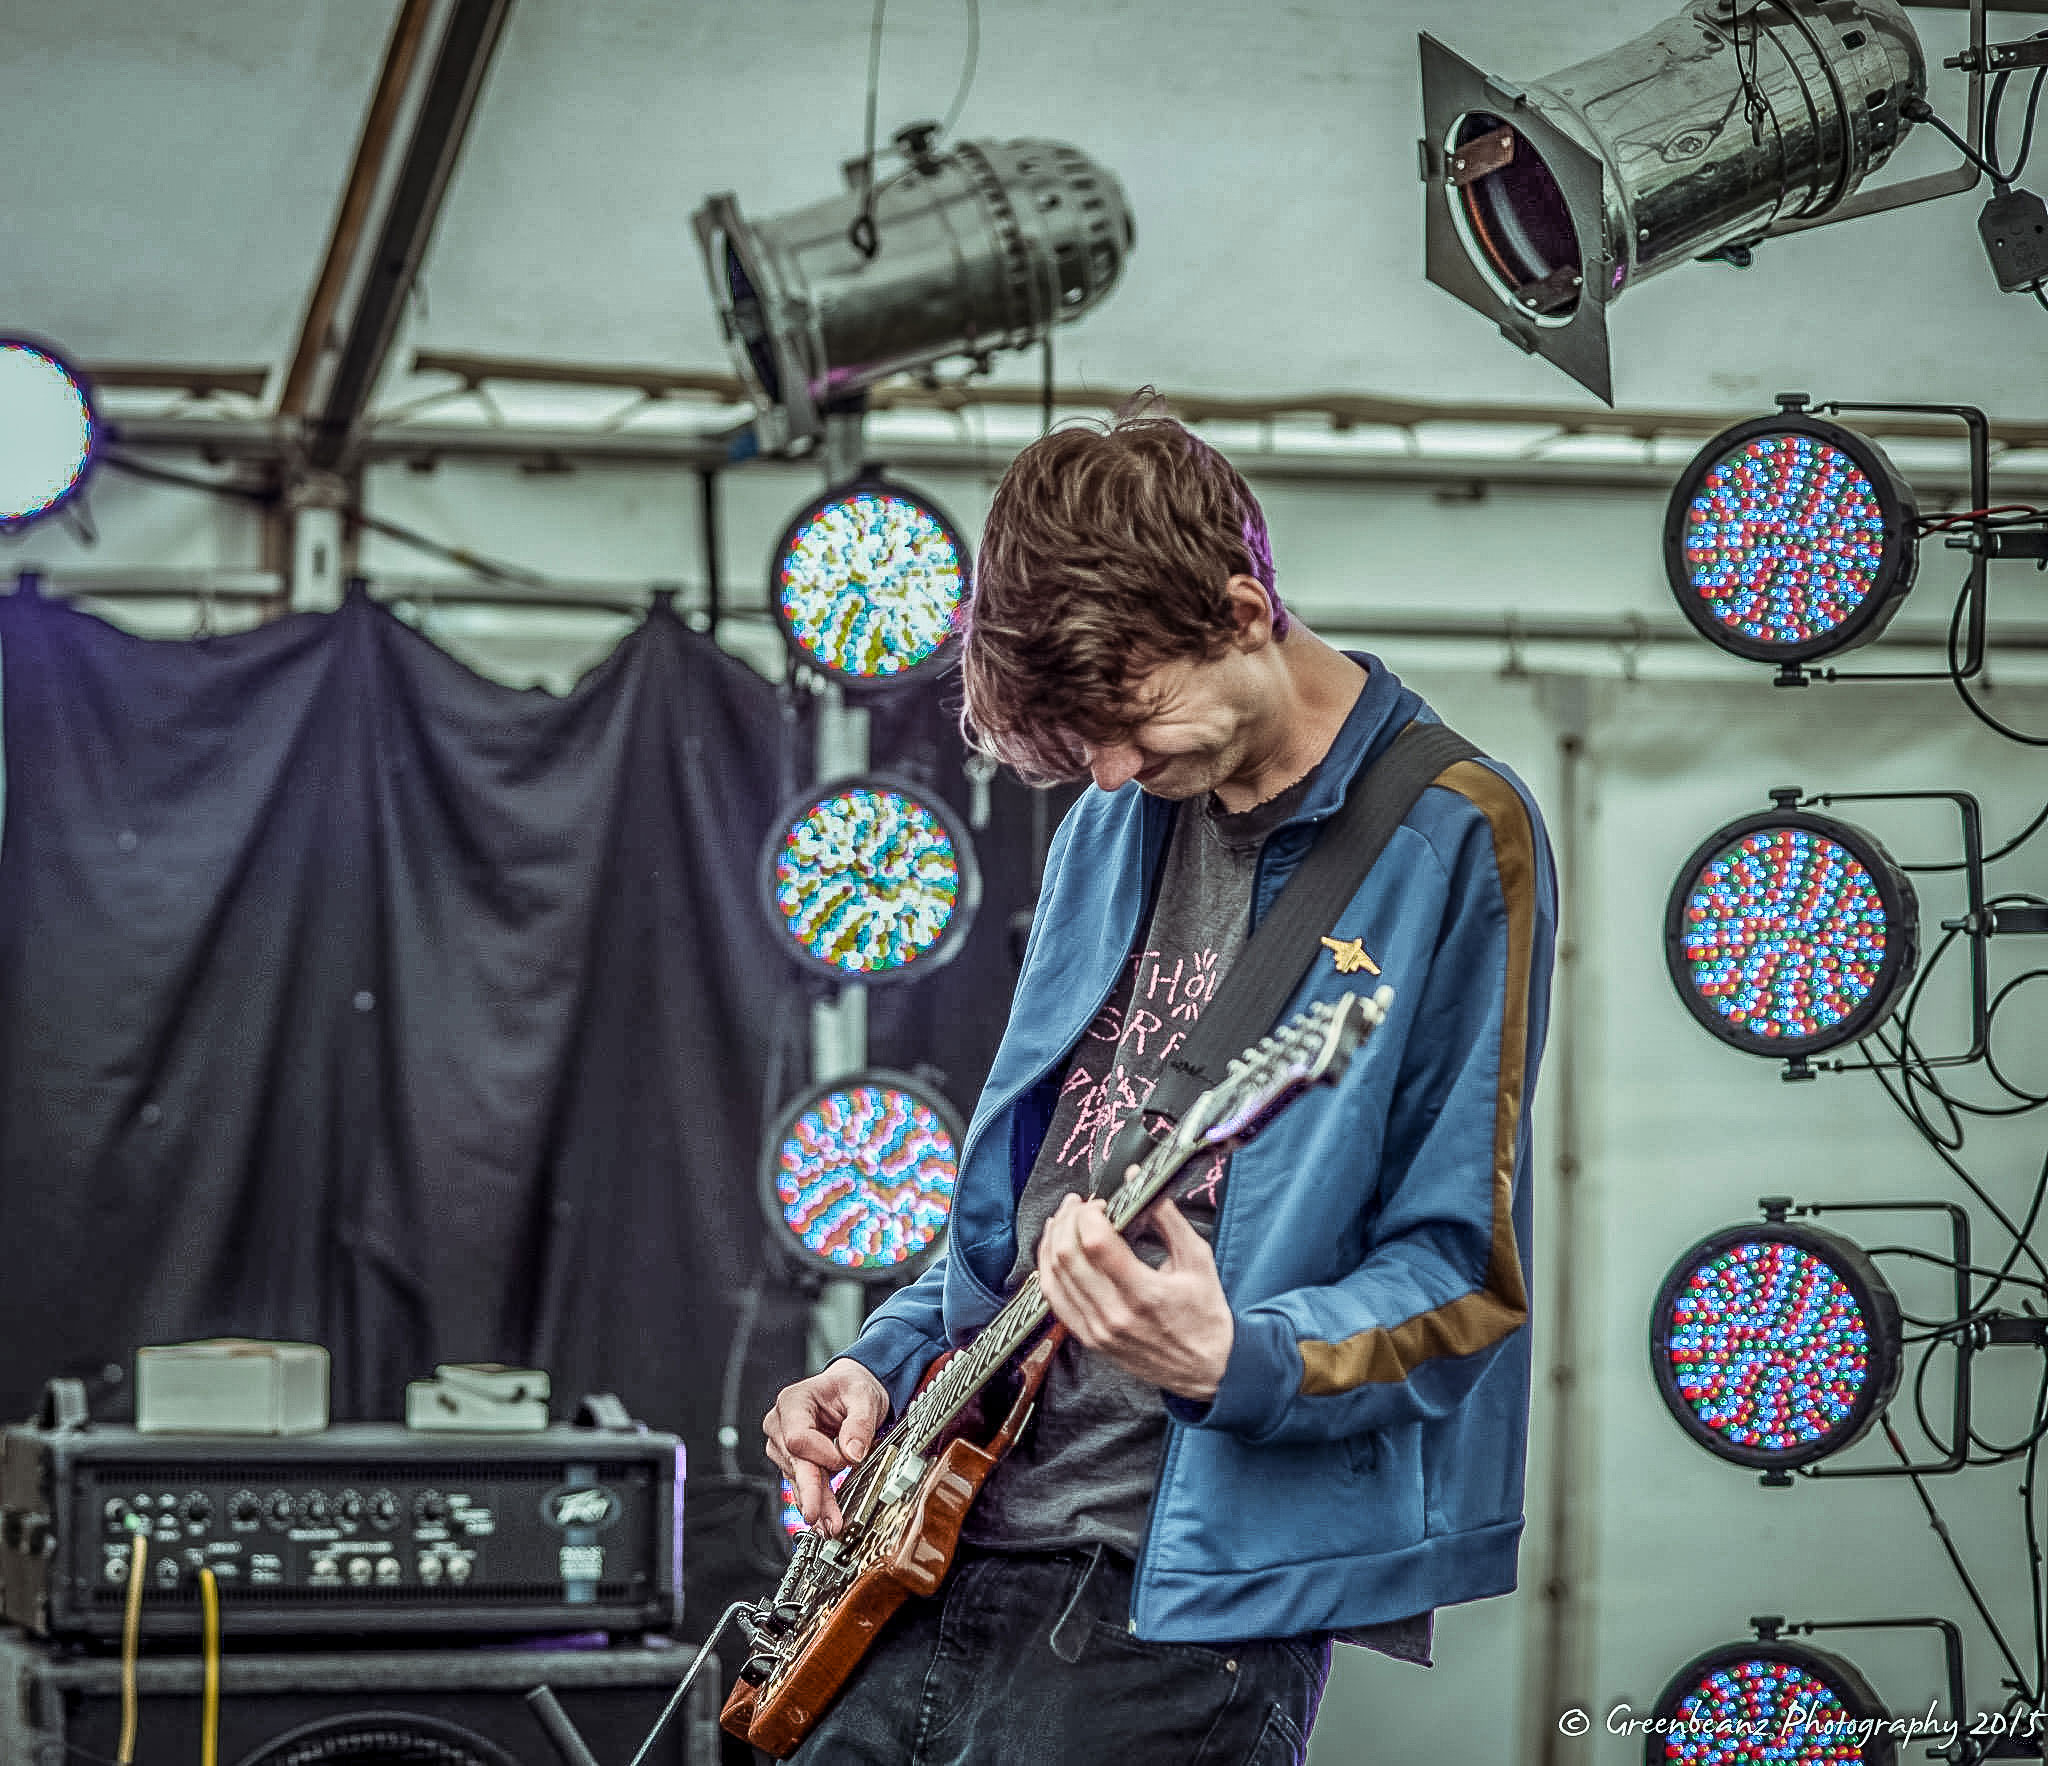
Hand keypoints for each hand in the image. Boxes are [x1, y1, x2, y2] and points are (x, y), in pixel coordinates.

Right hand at [763, 1358, 889, 1536]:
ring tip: (832, 1524)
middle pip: (794, 1463)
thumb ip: (860, 1423)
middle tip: (820, 1516)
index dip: (821, 1453)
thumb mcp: (864, 1396)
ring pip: (798, 1479)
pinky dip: (816, 1502)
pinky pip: (803, 1485)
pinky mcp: (794, 1462)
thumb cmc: (850, 1388)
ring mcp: (783, 1446)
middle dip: (811, 1492)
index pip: (797, 1437)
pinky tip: (823, 1520)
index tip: (847, 1459)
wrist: (849, 1391)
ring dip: (817, 1502)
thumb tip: (854, 1453)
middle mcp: (780, 1425)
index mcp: (793, 1401)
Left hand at [1035, 1179, 1234, 1399]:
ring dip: (1052, 1240)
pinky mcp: (1089, 1340)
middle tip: (1079, 1204)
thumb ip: (1167, 1217)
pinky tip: (1054, 1251)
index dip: (1089, 1214)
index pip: (1096, 1243)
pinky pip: (1054, 1300)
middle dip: (1067, 1219)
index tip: (1102, 1202)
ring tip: (1064, 1219)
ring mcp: (1097, 1331)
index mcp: (1144, 1294)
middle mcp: (1114, 1315)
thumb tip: (1138, 1180)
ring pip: (1053, 1276)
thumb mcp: (1198, 1259)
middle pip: (1067, 1256)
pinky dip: (1048, 1270)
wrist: (1207, 1370)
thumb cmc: (1206, 1316)